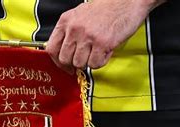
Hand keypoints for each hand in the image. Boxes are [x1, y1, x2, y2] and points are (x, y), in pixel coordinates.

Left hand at [46, 0, 165, 72]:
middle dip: (74, 63)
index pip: (52, 49)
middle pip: (65, 59)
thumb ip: (69, 31)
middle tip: (84, 59)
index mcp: (66, 21)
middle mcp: (74, 28)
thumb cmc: (106, 8)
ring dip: (89, 62)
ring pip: (79, 63)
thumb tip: (63, 52)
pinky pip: (95, 64)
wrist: (127, 0)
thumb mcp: (79, 15)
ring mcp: (87, 36)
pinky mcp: (102, 43)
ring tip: (97, 51)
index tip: (64, 66)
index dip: (57, 62)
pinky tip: (105, 51)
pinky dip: (101, 61)